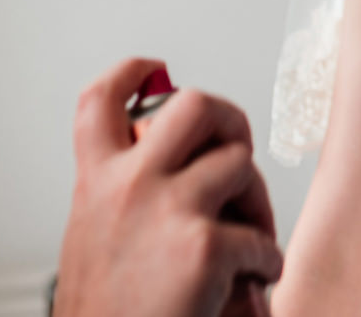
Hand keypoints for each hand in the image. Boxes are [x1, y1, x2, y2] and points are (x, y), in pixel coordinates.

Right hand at [54, 59, 282, 316]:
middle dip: (230, 120)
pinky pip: (262, 239)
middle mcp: (128, 186)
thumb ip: (120, 199)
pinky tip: (254, 283)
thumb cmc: (108, 316)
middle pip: (195, 105)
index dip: (128, 73)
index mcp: (95, 185)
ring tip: (251, 239)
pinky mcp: (205, 247)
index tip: (153, 67)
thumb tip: (169, 171)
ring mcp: (169, 210)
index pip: (98, 102)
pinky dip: (268, 264)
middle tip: (238, 151)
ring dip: (256, 202)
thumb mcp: (93, 242)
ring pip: (241, 163)